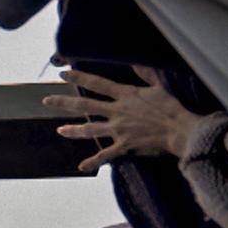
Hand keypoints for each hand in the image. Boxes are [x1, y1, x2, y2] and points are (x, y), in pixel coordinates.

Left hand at [43, 69, 203, 171]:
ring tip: (60, 130)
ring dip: (73, 130)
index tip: (63, 74)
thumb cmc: (172, 108)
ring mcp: (118, 130)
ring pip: (89, 130)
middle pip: (84, 106)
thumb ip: (145, 73)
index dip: (79, 78)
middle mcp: (117, 111)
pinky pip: (105, 156)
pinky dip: (93, 162)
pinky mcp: (124, 146)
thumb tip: (136, 61)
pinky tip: (81, 167)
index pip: (97, 84)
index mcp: (125, 95)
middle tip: (46, 100)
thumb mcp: (159, 86)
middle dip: (63, 103)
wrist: (181, 131)